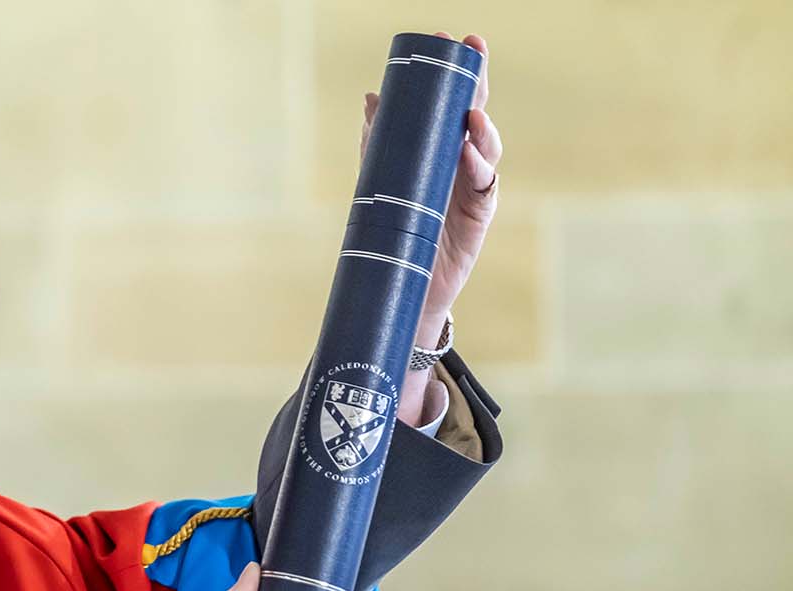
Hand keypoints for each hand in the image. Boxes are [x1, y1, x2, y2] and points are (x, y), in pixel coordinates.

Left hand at [360, 32, 502, 344]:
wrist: (404, 283)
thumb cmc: (398, 230)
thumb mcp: (382, 181)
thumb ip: (378, 142)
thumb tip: (372, 97)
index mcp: (441, 148)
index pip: (452, 101)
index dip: (457, 70)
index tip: (452, 38)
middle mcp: (462, 161)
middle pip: (476, 112)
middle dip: (477, 80)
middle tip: (474, 48)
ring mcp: (475, 185)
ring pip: (487, 147)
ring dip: (482, 126)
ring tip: (471, 112)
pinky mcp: (479, 214)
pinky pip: (485, 185)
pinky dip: (478, 168)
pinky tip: (469, 154)